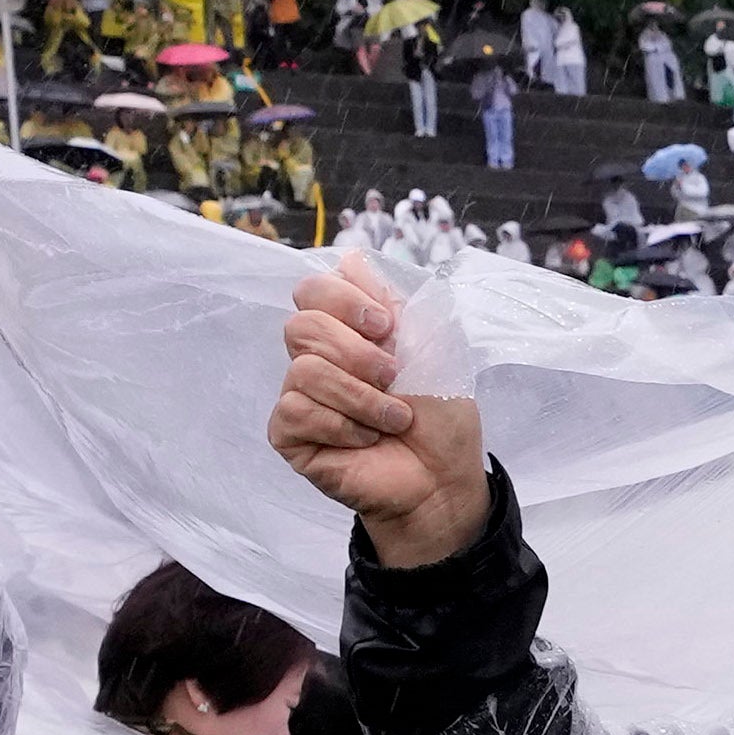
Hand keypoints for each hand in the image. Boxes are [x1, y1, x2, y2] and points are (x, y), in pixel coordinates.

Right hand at [272, 252, 487, 569]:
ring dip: (362, 397)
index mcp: (345, 330)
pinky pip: (295, 410)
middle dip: (358, 353)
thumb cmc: (441, 412)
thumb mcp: (432, 342)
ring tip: (394, 419)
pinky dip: (343, 426)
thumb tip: (351, 259)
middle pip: (302, 325)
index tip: (386, 327)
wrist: (444, 476)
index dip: (344, 300)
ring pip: (304, 371)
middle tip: (394, 377)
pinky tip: (365, 440)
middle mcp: (316, 358)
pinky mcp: (289, 433)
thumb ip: (393, 297)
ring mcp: (299, 396)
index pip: (312, 289)